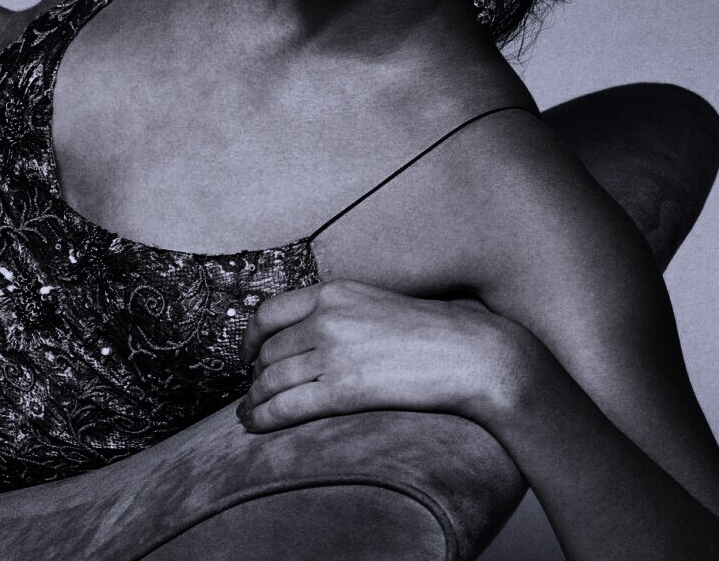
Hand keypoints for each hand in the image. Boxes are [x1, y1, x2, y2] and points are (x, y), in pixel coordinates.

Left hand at [236, 278, 542, 432]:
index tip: (248, 354)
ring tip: (248, 413)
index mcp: (333, 293)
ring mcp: (332, 353)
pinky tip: (256, 424)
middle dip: (256, 374)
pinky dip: (264, 417)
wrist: (470, 354)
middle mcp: (326, 319)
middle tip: (254, 390)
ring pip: (271, 379)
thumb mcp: (375, 305)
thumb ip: (339, 313)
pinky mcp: (342, 389)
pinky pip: (287, 405)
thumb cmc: (431, 333)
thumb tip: (308, 334)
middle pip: (268, 350)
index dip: (249, 338)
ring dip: (254, 400)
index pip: (268, 313)